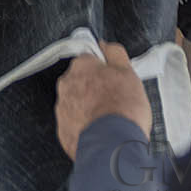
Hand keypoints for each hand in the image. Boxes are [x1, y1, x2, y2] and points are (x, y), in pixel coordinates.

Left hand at [55, 42, 151, 160]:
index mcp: (81, 67)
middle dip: (96, 89)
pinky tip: (101, 131)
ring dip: (90, 108)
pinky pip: (75, 124)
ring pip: (78, 103)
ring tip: (110, 119)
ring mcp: (62, 108)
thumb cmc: (122, 109)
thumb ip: (115, 53)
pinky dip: (86, 127)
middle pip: (82, 81)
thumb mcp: (128, 73)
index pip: (90, 60)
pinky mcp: (63, 130)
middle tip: (115, 101)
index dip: (105, 70)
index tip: (114, 79)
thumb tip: (106, 45)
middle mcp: (67, 84)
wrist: (112, 145)